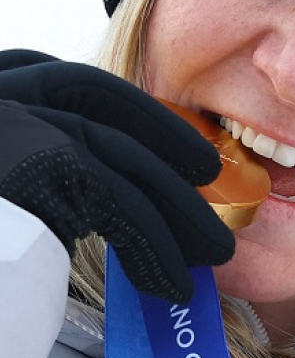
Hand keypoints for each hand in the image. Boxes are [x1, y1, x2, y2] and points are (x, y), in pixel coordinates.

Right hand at [0, 50, 234, 301]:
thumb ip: (19, 172)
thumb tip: (79, 201)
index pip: (48, 76)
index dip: (114, 107)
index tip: (156, 139)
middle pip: (93, 99)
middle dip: (160, 141)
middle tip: (210, 184)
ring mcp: (7, 122)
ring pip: (116, 154)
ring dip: (173, 209)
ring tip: (211, 254)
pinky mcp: (34, 165)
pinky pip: (117, 199)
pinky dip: (155, 242)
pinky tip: (171, 282)